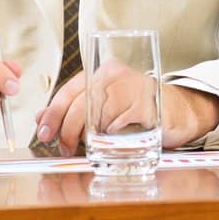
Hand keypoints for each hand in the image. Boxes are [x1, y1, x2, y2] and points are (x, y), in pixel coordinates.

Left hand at [34, 66, 218, 155]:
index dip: (53, 114)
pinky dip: (113, 133)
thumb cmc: (137, 107)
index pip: (69, 90)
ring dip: (89, 136)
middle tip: (65, 147)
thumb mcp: (104, 104)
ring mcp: (135, 87)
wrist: (178, 109)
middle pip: (82, 104)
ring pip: (98, 115)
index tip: (43, 134)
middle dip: (67, 130)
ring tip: (89, 145)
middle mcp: (118, 75)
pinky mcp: (149, 104)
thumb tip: (41, 117)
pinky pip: (121, 122)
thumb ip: (74, 108)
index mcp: (104, 71)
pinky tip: (113, 137)